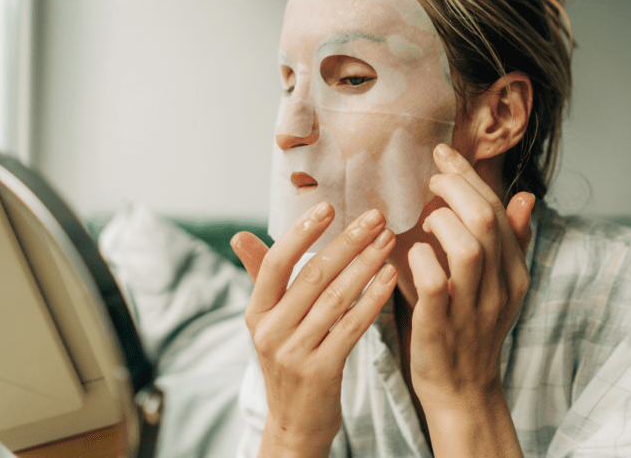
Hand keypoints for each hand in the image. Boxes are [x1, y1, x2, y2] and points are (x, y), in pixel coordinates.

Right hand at [231, 203, 397, 457]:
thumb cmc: (289, 363)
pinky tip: (390, 278)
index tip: (328, 206)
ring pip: (336, 298)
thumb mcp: (269, 323)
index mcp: (255, 313)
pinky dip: (373, 298)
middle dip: (348, 242)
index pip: (275, 263)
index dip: (301, 233)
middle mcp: (270, 331)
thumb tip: (239, 235)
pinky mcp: (321, 372)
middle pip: (312, 276)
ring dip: (367, 264)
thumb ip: (262, 278)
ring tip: (388, 240)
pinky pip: (352, 326)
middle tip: (376, 217)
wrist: (295, 425)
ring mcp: (294, 353)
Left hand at [406, 143, 533, 451]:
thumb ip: (511, 242)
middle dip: (454, 188)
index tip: (443, 154)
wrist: (464, 391)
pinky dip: (422, 260)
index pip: (497, 210)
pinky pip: (437, 285)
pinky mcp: (441, 327)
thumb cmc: (471, 328)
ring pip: (467, 249)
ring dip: (440, 221)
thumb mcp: (499, 285)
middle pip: (485, 222)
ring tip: (423, 215)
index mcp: (514, 271)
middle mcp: (499, 287)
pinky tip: (411, 252)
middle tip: (429, 180)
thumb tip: (525, 196)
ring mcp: (473, 309)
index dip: (469, 177)